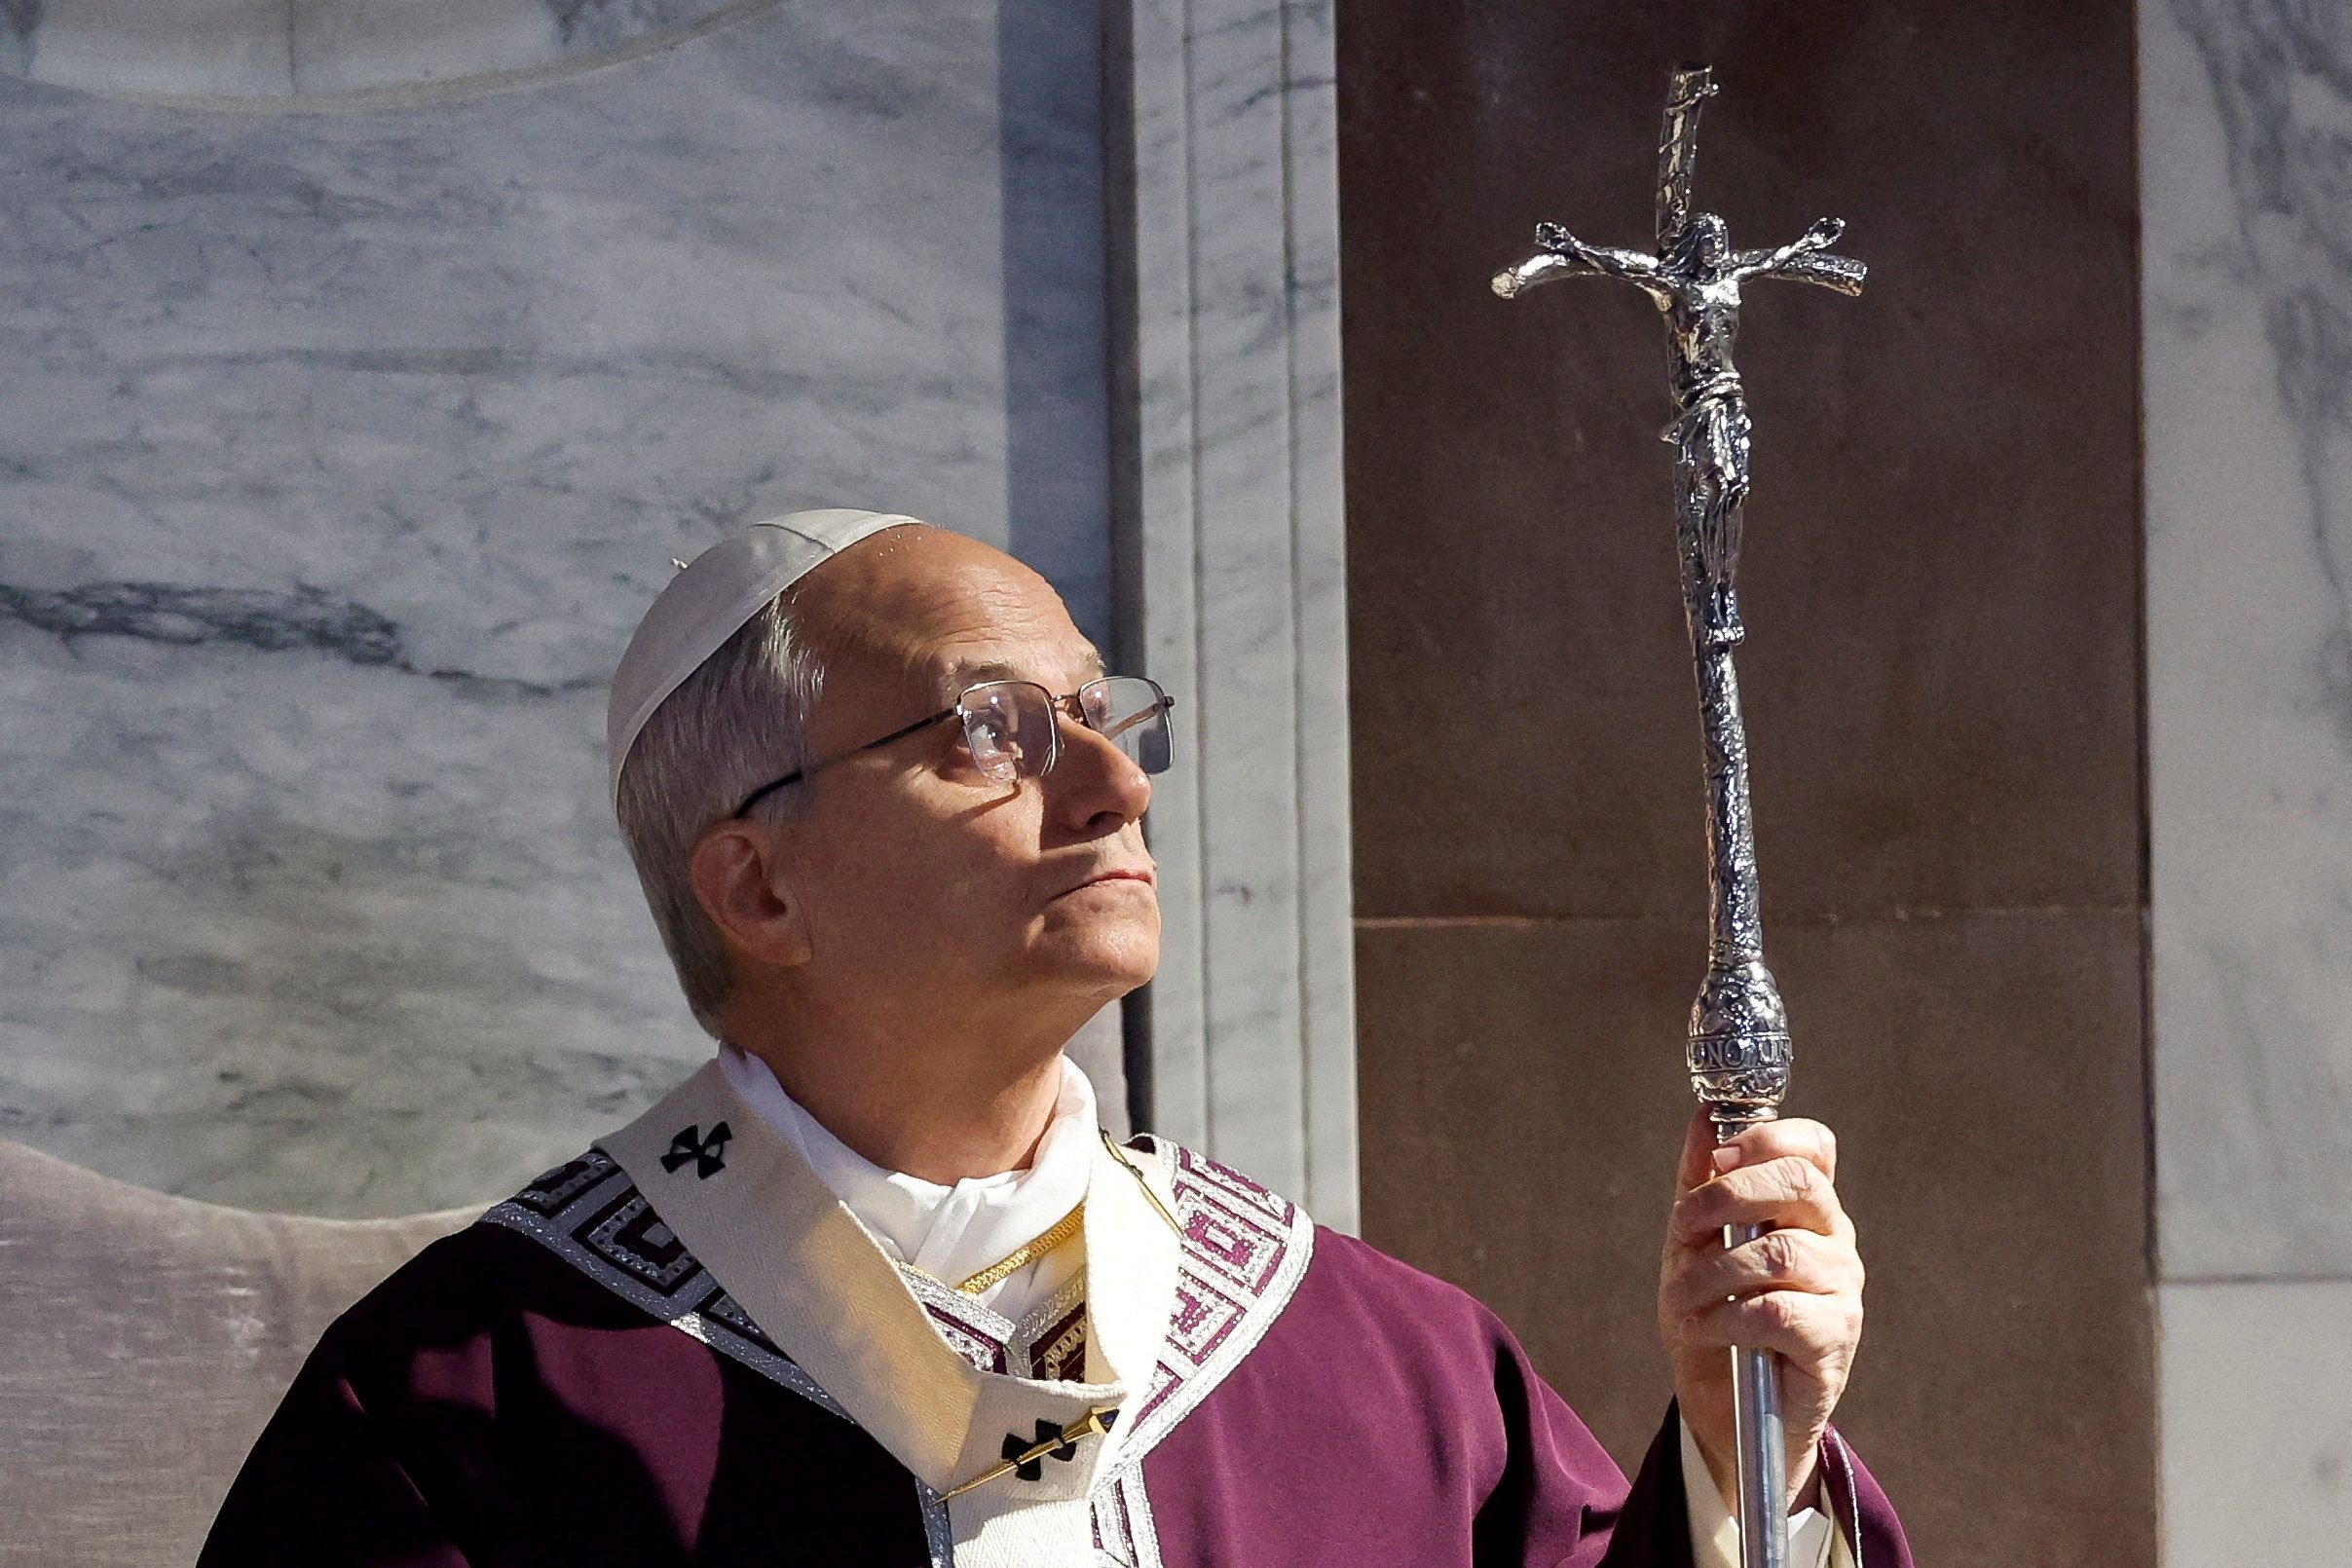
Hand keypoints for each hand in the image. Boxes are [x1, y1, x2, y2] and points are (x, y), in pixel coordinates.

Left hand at [1657, 1111, 1864, 1511]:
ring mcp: (1842, 1288)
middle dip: (1730, 1194)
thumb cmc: (1711, 1315)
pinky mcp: (1835, 1339)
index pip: (1813, 1146)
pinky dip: (1728, 1316)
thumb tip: (1705, 1117)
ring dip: (1714, 1270)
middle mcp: (1834, 1239)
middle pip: (1802, 1182)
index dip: (1766, 1138)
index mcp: (1804, 1207)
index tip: (1716, 1158)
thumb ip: (1700, 1183)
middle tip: (1685, 1224)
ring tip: (1683, 1296)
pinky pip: (1779, 1310)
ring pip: (1781, 1251)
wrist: (1721, 1407)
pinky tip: (1708, 1329)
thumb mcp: (1691, 1243)